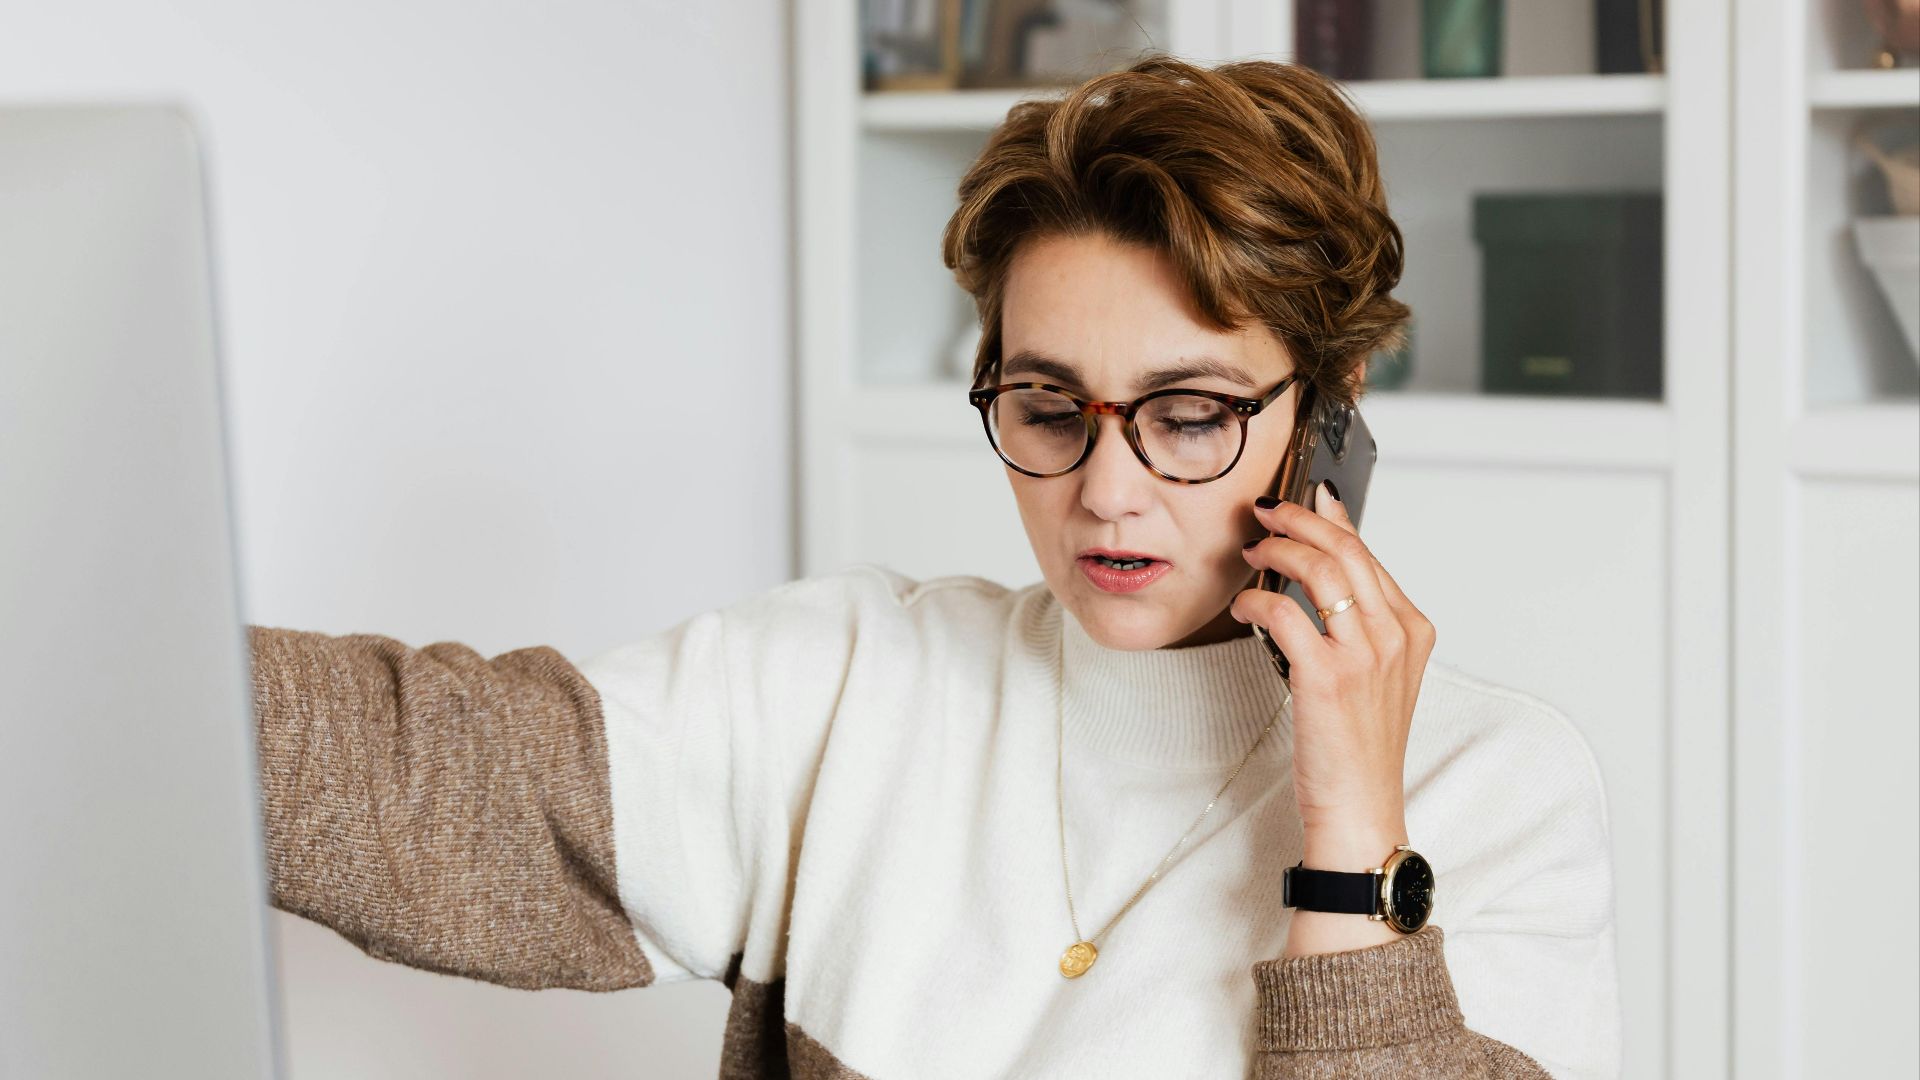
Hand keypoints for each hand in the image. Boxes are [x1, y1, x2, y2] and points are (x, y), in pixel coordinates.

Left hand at [1232, 481, 1436, 954]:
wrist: (1362, 808)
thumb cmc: (1360, 746)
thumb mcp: (1374, 674)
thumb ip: (1357, 620)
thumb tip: (1323, 567)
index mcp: (1412, 629)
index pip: (1369, 553)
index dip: (1330, 519)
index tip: (1302, 499)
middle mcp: (1395, 635)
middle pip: (1345, 548)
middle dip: (1299, 519)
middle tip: (1264, 512)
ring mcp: (1365, 655)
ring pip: (1319, 568)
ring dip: (1277, 549)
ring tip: (1251, 551)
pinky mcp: (1327, 676)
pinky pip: (1283, 612)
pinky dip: (1255, 600)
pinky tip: (1243, 607)